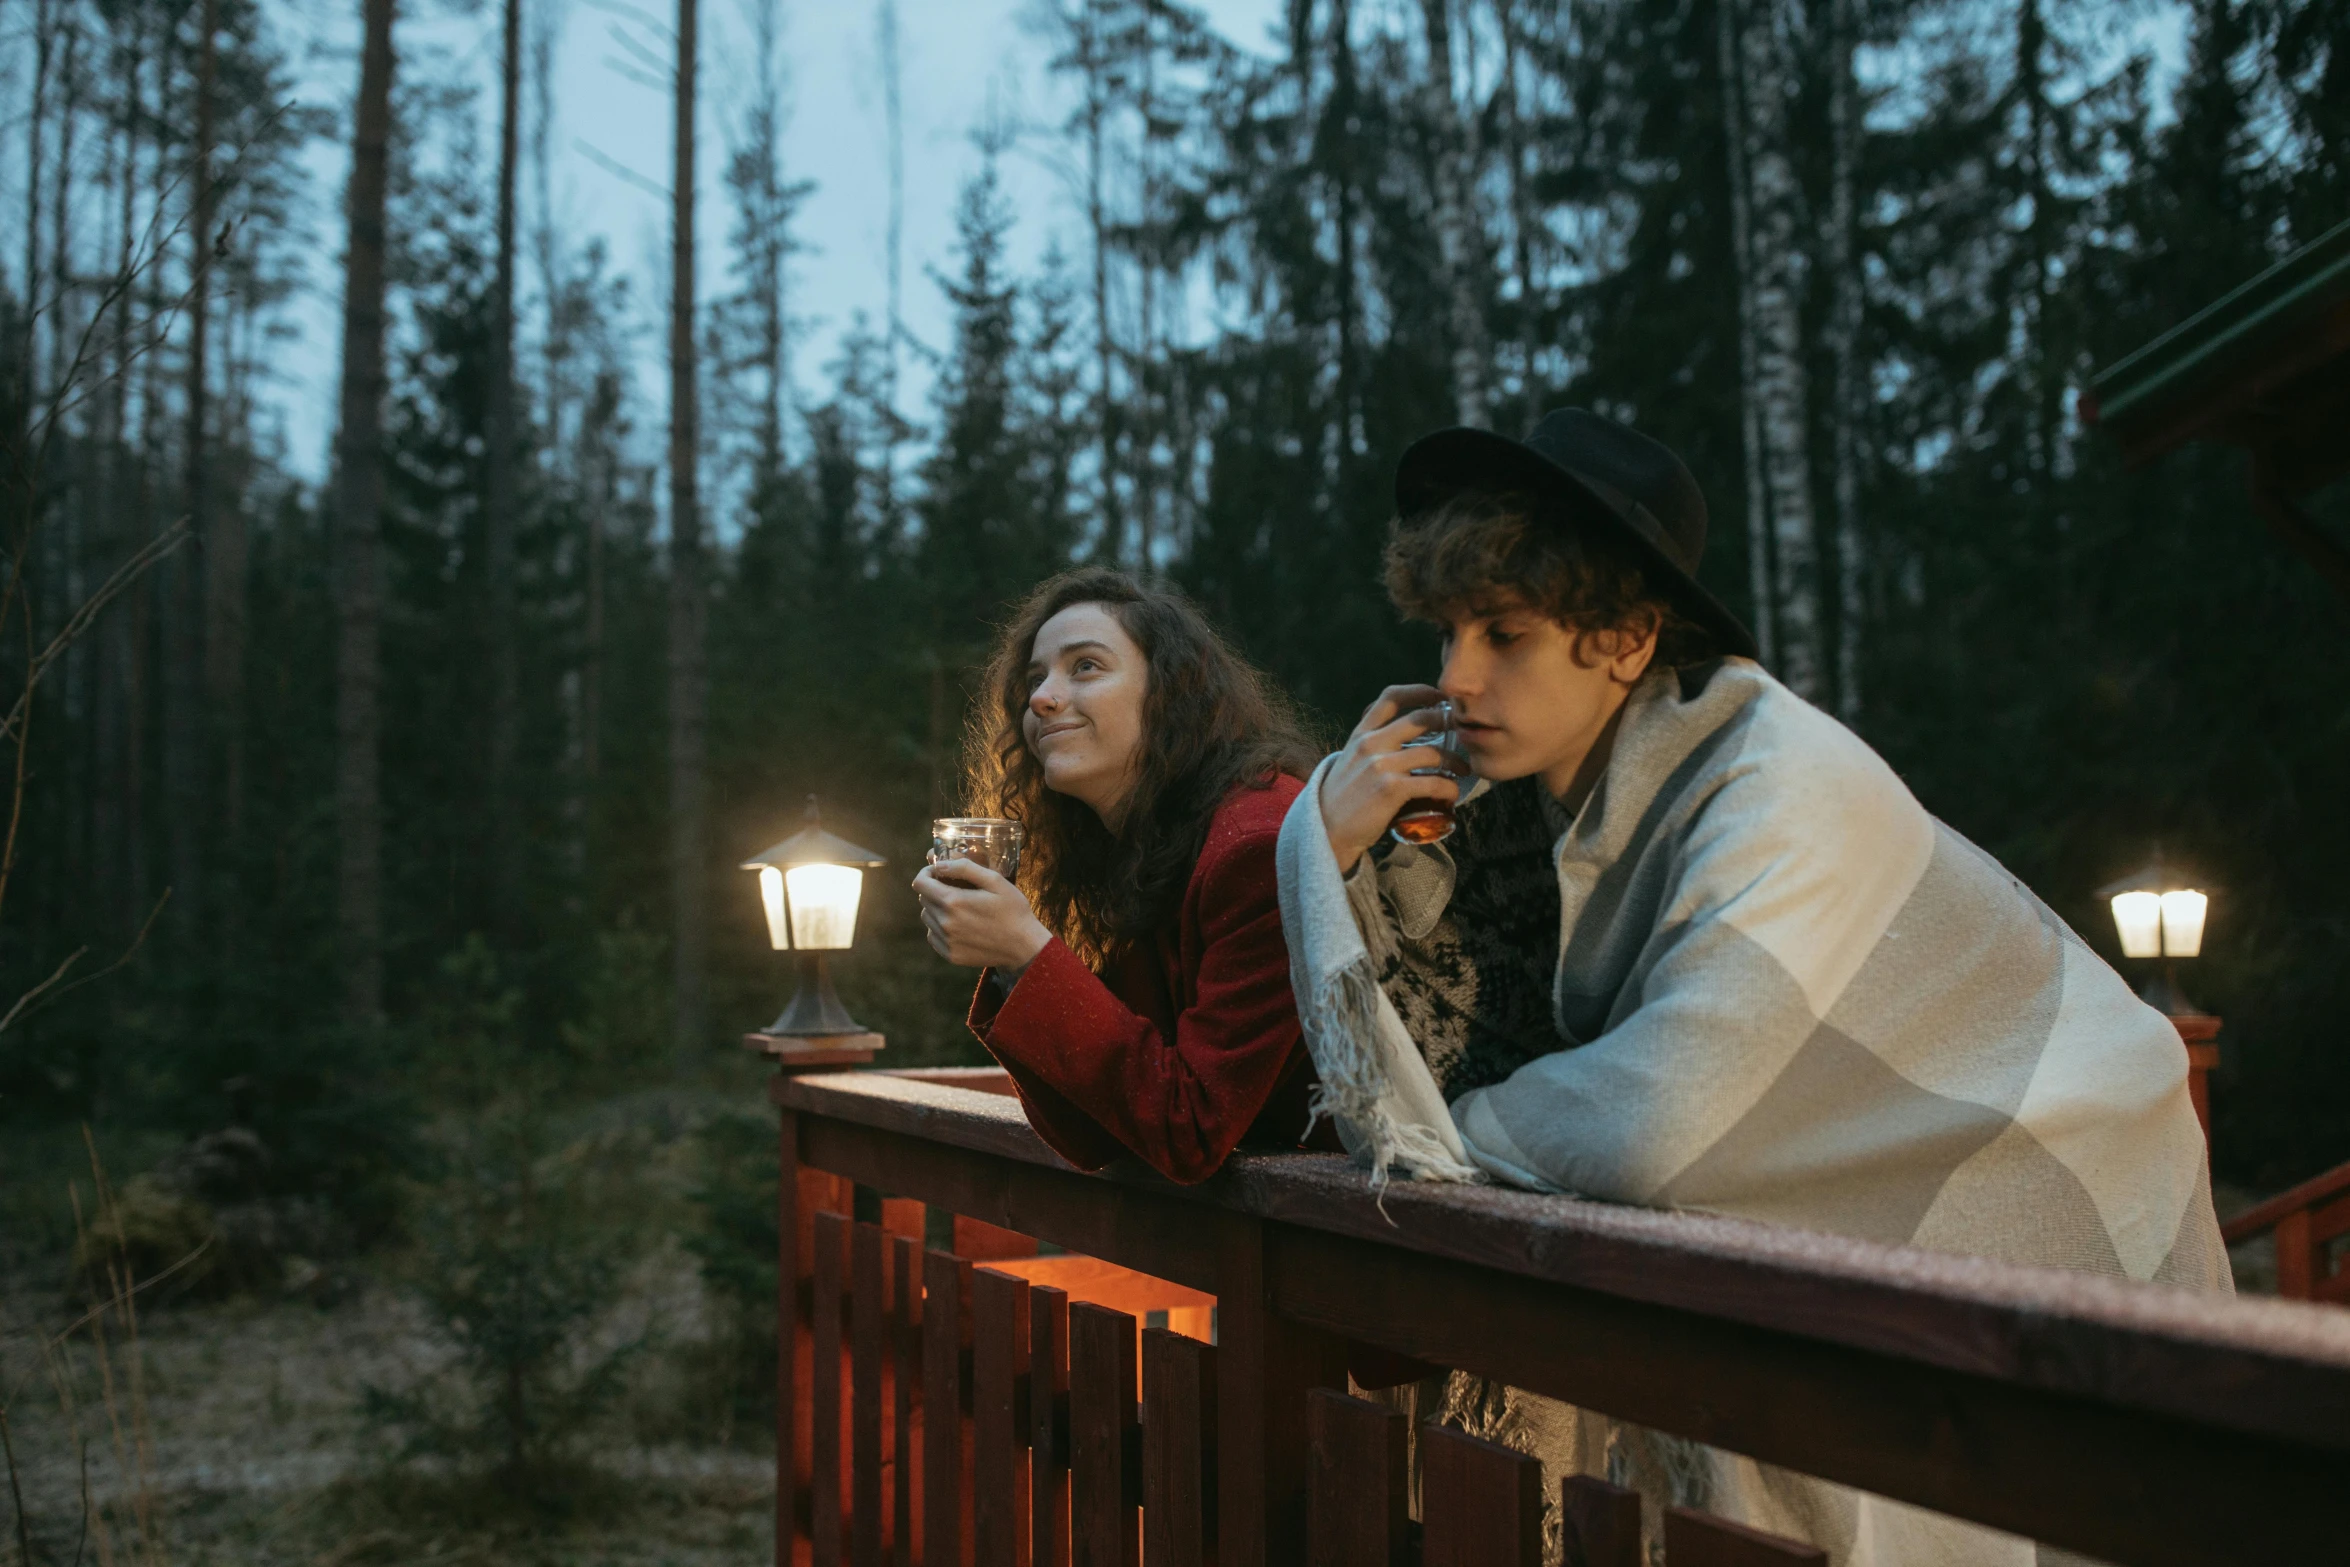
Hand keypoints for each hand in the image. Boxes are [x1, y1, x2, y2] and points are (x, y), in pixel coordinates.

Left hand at [911, 859, 1053, 973]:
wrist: (1024, 946)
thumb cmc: (1012, 910)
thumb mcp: (995, 881)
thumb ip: (964, 868)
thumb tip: (939, 864)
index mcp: (953, 901)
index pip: (920, 883)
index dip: (926, 873)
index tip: (939, 872)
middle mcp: (944, 923)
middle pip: (923, 899)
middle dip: (935, 889)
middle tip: (956, 889)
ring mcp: (946, 941)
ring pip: (927, 917)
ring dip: (937, 909)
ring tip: (960, 908)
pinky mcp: (950, 955)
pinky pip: (933, 936)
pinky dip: (941, 928)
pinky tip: (960, 925)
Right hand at [1319, 683, 1464, 874]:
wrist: (1327, 830)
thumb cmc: (1344, 798)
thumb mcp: (1351, 760)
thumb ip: (1373, 745)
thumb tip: (1406, 738)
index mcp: (1361, 734)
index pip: (1392, 697)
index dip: (1421, 692)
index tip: (1440, 698)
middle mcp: (1371, 744)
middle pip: (1421, 719)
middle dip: (1449, 724)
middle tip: (1461, 735)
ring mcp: (1381, 765)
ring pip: (1433, 753)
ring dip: (1455, 761)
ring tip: (1463, 769)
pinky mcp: (1391, 789)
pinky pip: (1433, 782)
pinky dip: (1449, 788)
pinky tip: (1452, 793)